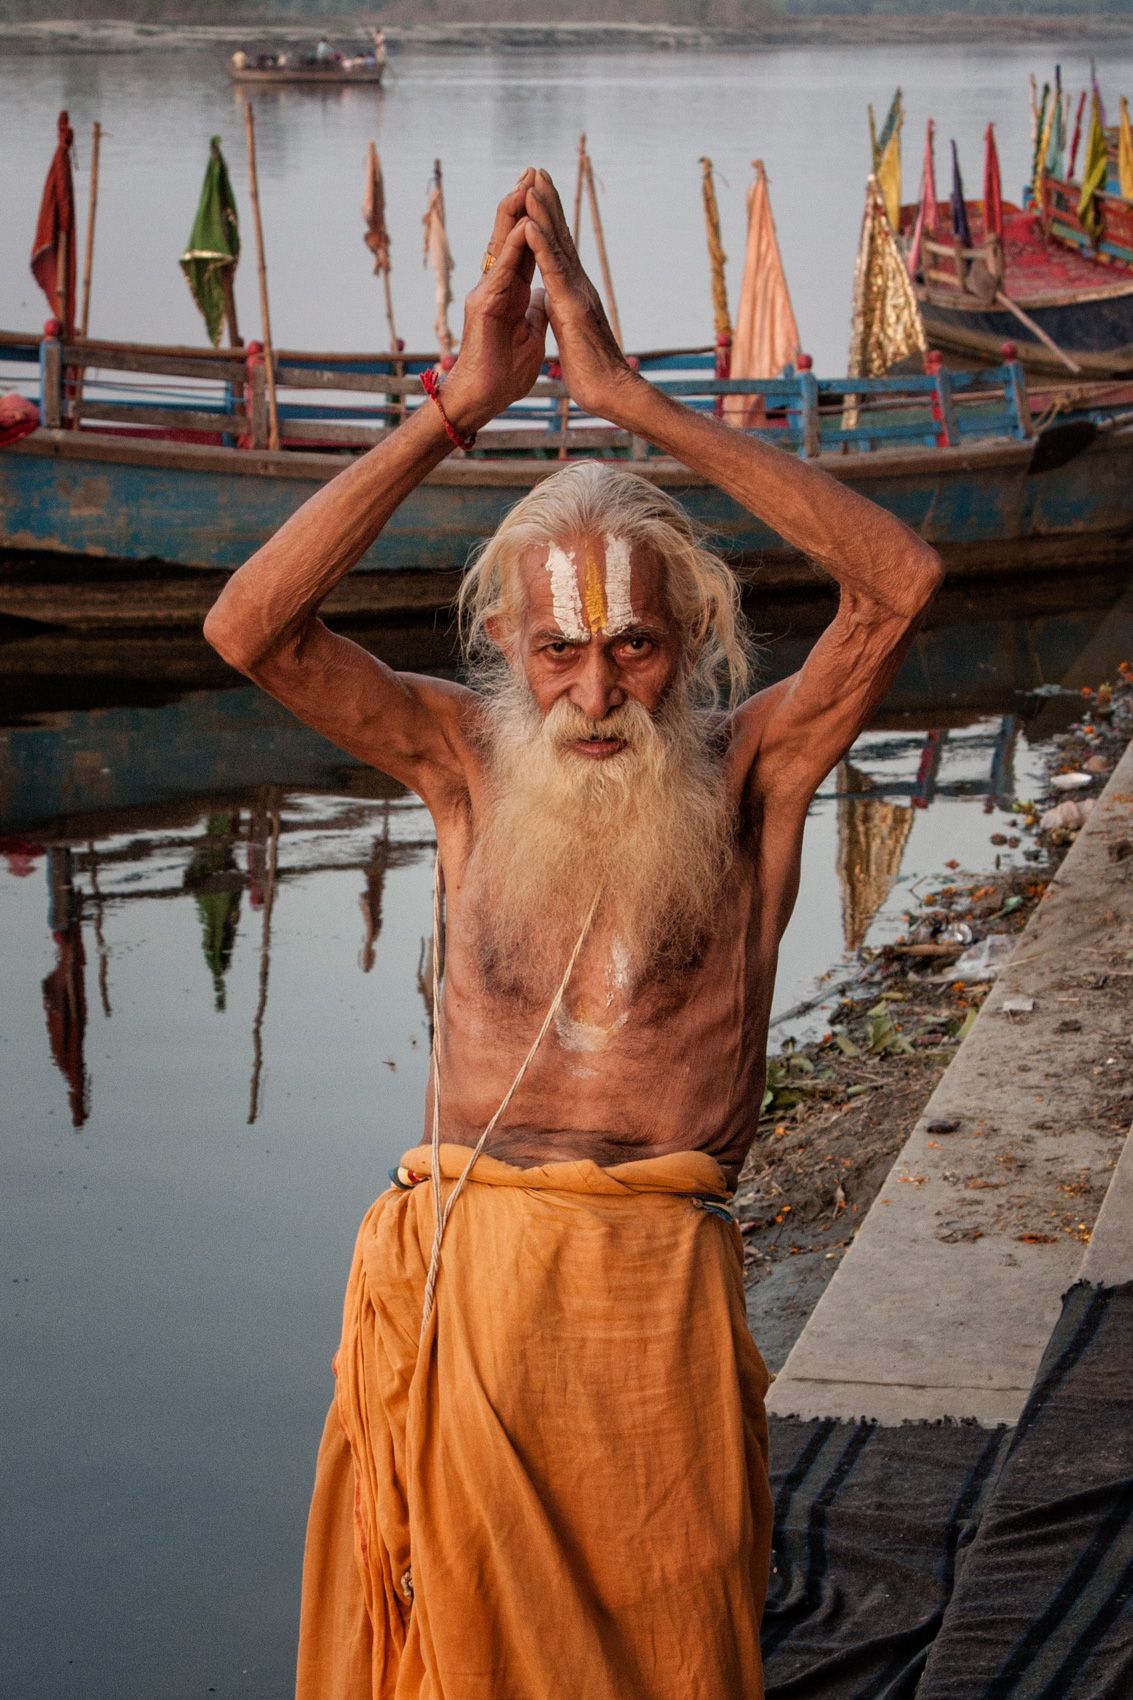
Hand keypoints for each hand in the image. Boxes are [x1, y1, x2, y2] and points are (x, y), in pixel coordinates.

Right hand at [442, 172, 548, 433]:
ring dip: (515, 212)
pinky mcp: (484, 305)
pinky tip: (526, 224)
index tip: (546, 192)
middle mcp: (495, 286)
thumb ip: (534, 312)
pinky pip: (502, 269)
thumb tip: (542, 299)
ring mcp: (487, 293)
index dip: (535, 220)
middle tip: (534, 169)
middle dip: (521, 202)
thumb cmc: (504, 372)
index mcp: (509, 291)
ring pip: (502, 243)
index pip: (524, 247)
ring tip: (528, 182)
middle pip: (510, 235)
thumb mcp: (530, 334)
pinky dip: (514, 246)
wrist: (486, 397)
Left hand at [523, 169, 635, 419]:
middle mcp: (578, 286)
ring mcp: (577, 294)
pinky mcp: (572, 307)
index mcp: (574, 293)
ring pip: (557, 245)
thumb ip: (562, 313)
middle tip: (537, 171)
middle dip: (548, 203)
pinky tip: (530, 223)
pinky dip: (541, 245)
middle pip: (561, 237)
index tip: (538, 194)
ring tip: (533, 182)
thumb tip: (552, 302)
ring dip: (544, 212)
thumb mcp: (570, 334)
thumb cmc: (593, 371)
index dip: (549, 221)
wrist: (611, 392)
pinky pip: (553, 271)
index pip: (559, 251)